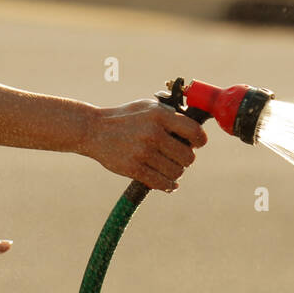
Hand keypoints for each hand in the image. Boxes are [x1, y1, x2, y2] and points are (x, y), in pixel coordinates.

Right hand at [79, 98, 207, 191]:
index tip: (197, 144)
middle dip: (186, 159)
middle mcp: (153, 133)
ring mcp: (143, 152)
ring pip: (176, 172)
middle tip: (178, 156)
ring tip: (169, 167)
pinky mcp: (133, 168)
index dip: (200, 140)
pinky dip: (168, 186)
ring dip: (176, 172)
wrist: (94, 130)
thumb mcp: (148, 106)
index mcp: (160, 115)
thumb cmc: (126, 117)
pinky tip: (169, 183)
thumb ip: (171, 114)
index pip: (194, 131)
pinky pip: (161, 183)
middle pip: (188, 156)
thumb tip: (196, 128)